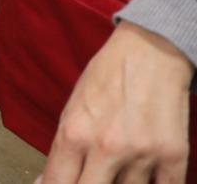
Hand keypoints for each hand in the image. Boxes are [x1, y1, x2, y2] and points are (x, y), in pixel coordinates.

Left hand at [39, 22, 191, 183]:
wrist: (150, 53)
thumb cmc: (107, 78)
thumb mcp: (72, 110)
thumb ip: (62, 150)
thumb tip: (49, 182)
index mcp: (75, 133)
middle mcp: (107, 147)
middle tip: (91, 177)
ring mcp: (142, 155)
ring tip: (118, 166)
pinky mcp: (173, 157)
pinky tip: (143, 174)